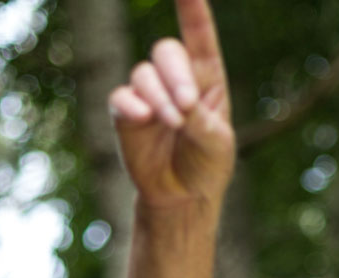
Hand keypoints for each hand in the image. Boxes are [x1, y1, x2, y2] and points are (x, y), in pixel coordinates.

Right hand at [108, 0, 234, 210]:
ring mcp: (149, 95)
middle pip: (167, 52)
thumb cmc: (207, 166)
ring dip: (159, 97)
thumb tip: (180, 104)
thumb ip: (201, 121)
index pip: (200, 38)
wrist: (183, 198)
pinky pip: (122, 98)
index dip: (193, 11)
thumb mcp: (217, 145)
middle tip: (186, 106)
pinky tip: (142, 116)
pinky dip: (131, 104)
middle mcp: (176, 80)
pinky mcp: (126, 114)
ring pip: (144, 75)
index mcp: (206, 80)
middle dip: (176, 75)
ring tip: (173, 123)